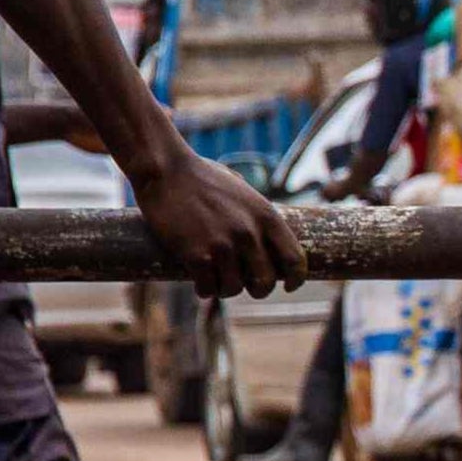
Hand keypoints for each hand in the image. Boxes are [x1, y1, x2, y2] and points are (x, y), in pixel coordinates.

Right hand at [132, 149, 305, 300]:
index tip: (288, 286)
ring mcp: (223, 245)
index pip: (295, 259)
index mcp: (266, 216)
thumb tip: (269, 237)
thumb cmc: (202, 177)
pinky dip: (204, 290)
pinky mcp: (196, 255)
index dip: (296, 279)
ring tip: (217, 279)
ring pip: (234, 289)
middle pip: (266, 282)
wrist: (165, 170)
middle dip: (257, 289)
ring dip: (225, 289)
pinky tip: (200, 283)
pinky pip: (207, 288)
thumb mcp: (243, 191)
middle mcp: (249, 233)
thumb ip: (257, 215)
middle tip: (245, 285)